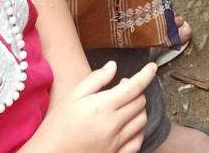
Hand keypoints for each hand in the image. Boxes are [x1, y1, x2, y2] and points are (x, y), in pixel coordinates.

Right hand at [24, 61, 152, 152]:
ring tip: (125, 105)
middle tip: (124, 87)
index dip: (147, 74)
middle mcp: (113, 124)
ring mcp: (116, 142)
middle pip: (140, 102)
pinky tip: (128, 126)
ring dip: (138, 109)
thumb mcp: (72, 97)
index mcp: (103, 106)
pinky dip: (138, 131)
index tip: (152, 67)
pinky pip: (137, 142)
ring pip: (142, 121)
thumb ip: (95, 80)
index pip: (135, 86)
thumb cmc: (57, 126)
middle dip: (137, 91)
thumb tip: (113, 66)